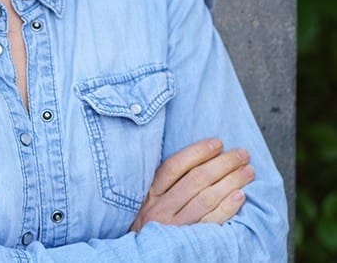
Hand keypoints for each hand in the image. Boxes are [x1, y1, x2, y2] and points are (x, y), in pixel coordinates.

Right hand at [130, 138, 254, 231]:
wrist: (146, 258)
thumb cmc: (152, 227)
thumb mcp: (149, 204)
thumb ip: (166, 186)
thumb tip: (199, 161)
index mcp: (151, 194)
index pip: (174, 166)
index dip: (197, 152)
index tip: (218, 142)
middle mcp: (161, 208)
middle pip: (195, 180)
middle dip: (221, 164)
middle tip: (242, 154)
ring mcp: (176, 227)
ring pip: (206, 199)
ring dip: (230, 182)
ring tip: (248, 171)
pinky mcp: (189, 242)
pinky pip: (211, 223)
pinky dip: (227, 208)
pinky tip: (240, 196)